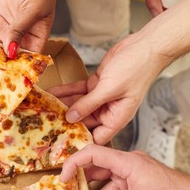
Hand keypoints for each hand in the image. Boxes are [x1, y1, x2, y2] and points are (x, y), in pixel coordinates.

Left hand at [52, 31, 171, 143]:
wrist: (145, 46)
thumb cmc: (136, 69)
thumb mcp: (109, 89)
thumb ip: (89, 104)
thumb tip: (71, 117)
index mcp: (117, 117)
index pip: (97, 137)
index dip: (82, 141)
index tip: (62, 142)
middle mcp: (109, 110)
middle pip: (84, 121)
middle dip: (66, 122)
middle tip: (46, 124)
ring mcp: (102, 97)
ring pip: (78, 105)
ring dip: (62, 105)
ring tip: (44, 108)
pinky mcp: (97, 83)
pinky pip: (78, 91)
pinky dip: (66, 91)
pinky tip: (51, 92)